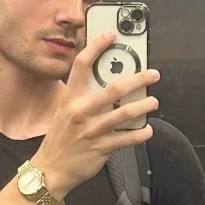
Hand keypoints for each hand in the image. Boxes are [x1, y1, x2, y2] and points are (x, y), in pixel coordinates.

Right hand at [32, 32, 159, 197]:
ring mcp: (92, 130)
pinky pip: (129, 138)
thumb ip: (80, 100)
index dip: (97, 46)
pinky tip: (147, 130)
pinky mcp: (102, 147)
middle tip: (152, 74)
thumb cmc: (59, 140)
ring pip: (127, 112)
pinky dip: (142, 133)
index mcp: (70, 99)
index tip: (111, 35)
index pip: (82, 65)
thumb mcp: (63, 114)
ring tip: (154, 102)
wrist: (51, 169)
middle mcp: (81, 111)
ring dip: (146, 105)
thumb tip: (105, 88)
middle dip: (139, 78)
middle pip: (115, 88)